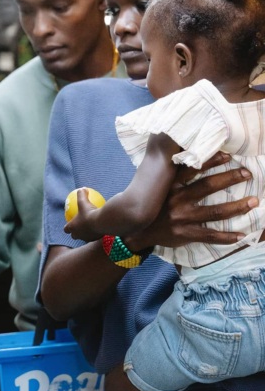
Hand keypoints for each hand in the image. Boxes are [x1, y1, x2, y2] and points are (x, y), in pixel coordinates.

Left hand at [64, 188, 103, 241]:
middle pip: (74, 235)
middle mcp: (78, 235)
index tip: (70, 223)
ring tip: (90, 226)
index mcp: (72, 227)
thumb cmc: (89, 212)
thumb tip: (82, 189)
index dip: (67, 226)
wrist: (101, 222)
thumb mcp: (83, 201)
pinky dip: (95, 232)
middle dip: (75, 232)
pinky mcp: (95, 239)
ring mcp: (87, 238)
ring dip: (86, 233)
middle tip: (79, 225)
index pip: (66, 229)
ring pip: (84, 237)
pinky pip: (94, 236)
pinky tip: (99, 226)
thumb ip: (81, 195)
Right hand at [125, 152, 256, 251]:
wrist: (137, 231)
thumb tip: (185, 154)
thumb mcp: (156, 186)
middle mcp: (177, 199)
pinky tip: (242, 235)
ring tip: (253, 201)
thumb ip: (170, 174)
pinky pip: (210, 235)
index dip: (211, 161)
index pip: (192, 168)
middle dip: (229, 178)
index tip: (228, 155)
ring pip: (215, 211)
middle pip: (208, 186)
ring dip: (237, 207)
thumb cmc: (152, 204)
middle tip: (247, 173)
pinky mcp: (185, 234)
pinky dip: (227, 237)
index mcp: (170, 185)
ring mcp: (182, 217)